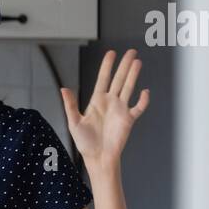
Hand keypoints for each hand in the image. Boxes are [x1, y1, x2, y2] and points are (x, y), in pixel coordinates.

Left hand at [59, 49, 148, 170]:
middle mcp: (110, 102)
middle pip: (119, 79)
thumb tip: (63, 88)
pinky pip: (138, 107)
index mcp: (97, 101)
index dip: (107, 66)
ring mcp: (120, 110)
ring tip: (137, 62)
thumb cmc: (85, 142)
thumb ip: (70, 105)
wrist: (98, 157)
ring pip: (129, 88)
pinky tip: (145, 92)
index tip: (111, 53)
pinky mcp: (129, 120)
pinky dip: (143, 100)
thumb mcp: (74, 122)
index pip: (103, 78)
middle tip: (131, 51)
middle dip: (124, 65)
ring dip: (133, 75)